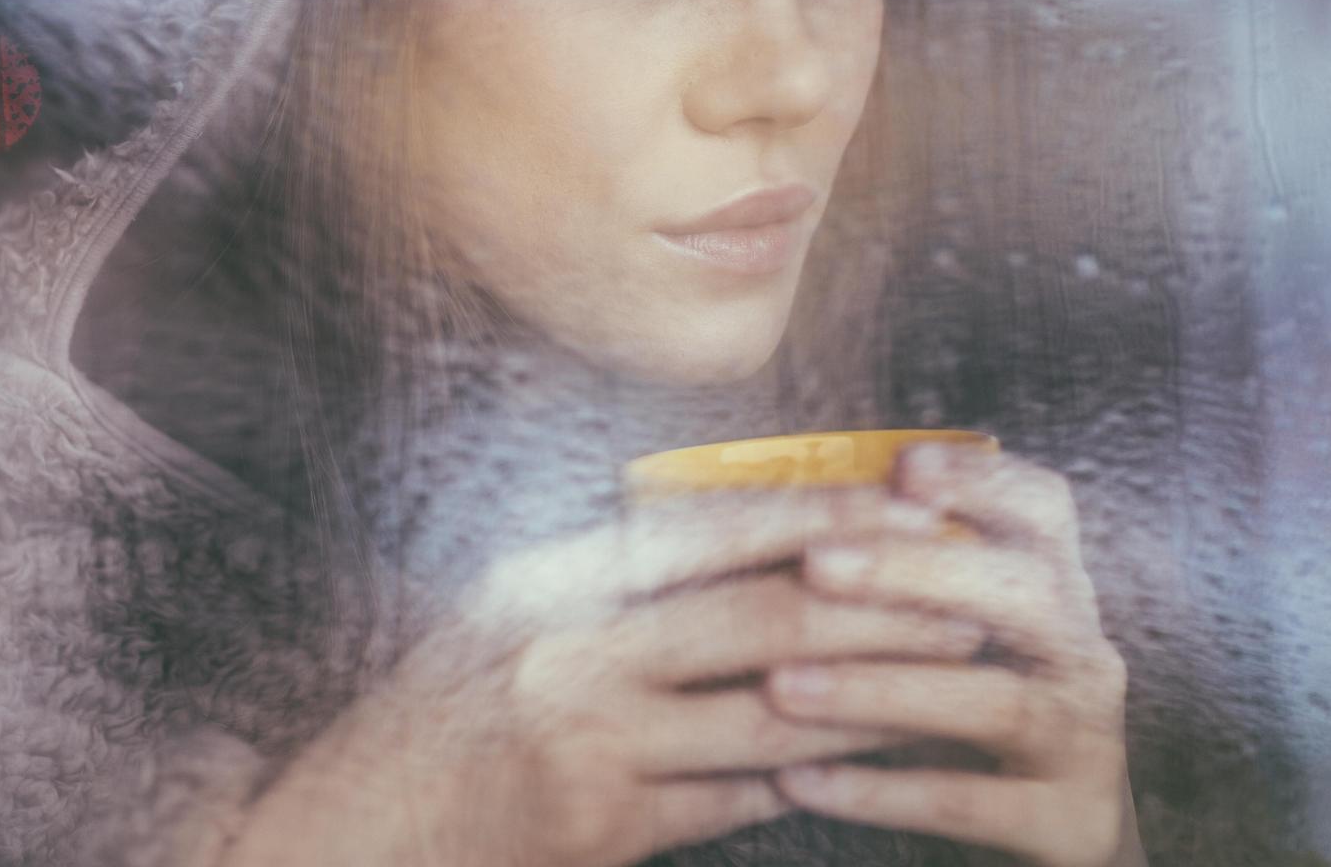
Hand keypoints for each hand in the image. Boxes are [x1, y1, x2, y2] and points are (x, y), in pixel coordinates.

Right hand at [220, 485, 984, 866]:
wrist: (362, 825)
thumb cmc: (442, 712)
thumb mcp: (508, 613)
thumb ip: (611, 576)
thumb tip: (741, 535)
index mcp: (548, 576)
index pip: (708, 529)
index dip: (820, 514)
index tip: (906, 505)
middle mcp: (565, 647)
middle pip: (759, 619)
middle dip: (878, 605)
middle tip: (968, 595)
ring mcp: (584, 741)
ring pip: (767, 713)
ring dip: (871, 697)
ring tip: (949, 675)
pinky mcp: (601, 826)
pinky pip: (734, 797)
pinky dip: (808, 777)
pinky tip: (867, 763)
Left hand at [764, 444, 1144, 866]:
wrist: (1057, 835)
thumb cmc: (966, 716)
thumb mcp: (946, 631)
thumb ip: (894, 573)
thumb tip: (774, 507)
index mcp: (1051, 589)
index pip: (1044, 509)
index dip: (983, 479)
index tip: (905, 466)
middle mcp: (1082, 654)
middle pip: (1024, 591)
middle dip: (916, 571)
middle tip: (816, 563)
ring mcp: (1086, 742)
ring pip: (996, 703)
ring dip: (880, 689)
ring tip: (779, 686)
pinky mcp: (1071, 824)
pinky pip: (970, 805)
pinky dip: (881, 792)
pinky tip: (799, 781)